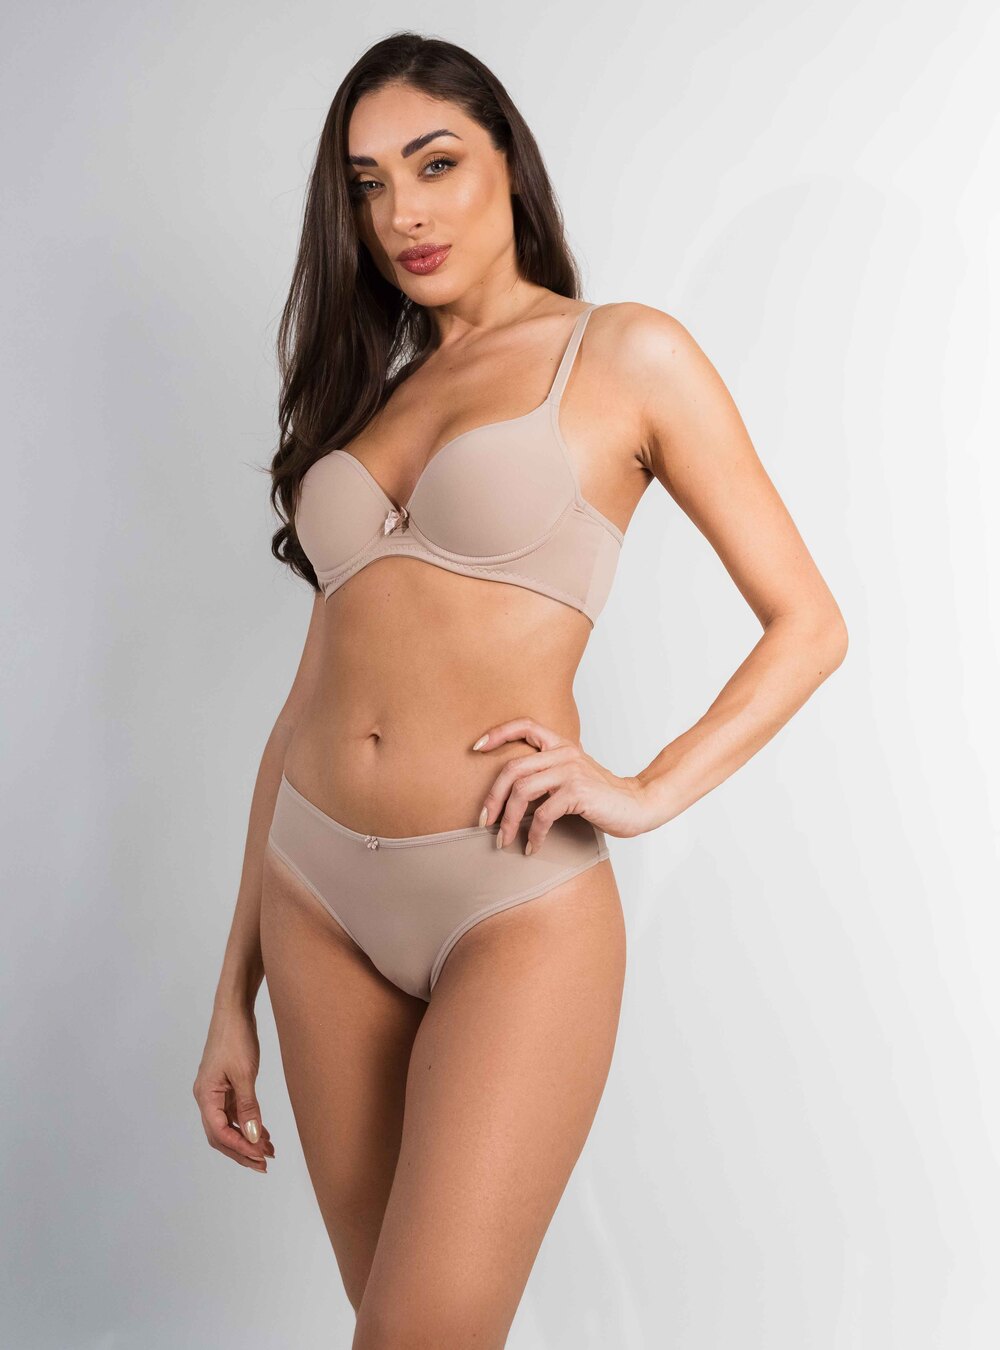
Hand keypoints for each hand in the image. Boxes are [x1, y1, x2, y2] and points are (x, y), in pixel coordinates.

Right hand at [192, 1006, 275, 1173]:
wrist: (234, 1011)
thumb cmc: (236, 1037)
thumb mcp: (245, 1074)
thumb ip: (248, 1107)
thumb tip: (252, 1136)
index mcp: (205, 1095)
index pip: (219, 1132)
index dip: (239, 1147)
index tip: (260, 1158)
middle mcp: (206, 1097)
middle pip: (220, 1135)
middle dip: (242, 1150)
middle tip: (264, 1164)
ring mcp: (215, 1092)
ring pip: (228, 1125)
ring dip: (247, 1139)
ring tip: (269, 1152)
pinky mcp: (224, 1086)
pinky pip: (234, 1113)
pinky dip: (247, 1124)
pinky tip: (263, 1133)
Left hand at [473, 716, 653, 851]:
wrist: (637, 805)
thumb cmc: (600, 797)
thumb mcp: (572, 776)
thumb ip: (548, 774)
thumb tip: (510, 794)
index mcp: (561, 745)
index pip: (525, 726)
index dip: (498, 733)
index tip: (476, 748)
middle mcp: (564, 753)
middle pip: (512, 769)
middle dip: (493, 798)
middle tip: (484, 822)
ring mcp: (571, 771)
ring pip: (522, 791)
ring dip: (508, 821)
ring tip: (504, 841)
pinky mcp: (578, 792)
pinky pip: (543, 814)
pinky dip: (533, 834)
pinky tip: (532, 847)